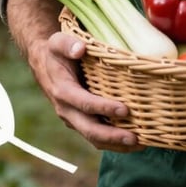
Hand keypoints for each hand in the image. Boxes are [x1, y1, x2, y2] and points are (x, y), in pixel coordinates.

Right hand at [6, 0, 142, 152]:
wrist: (44, 63)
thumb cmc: (55, 51)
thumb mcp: (58, 42)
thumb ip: (68, 44)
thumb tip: (80, 49)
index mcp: (63, 91)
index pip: (85, 103)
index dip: (104, 108)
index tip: (125, 109)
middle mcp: (67, 110)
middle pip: (90, 129)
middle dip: (113, 136)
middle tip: (136, 138)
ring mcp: (74, 118)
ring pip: (94, 138)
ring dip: (116, 144)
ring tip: (141, 144)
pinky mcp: (80, 121)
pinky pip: (96, 136)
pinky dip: (113, 142)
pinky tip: (133, 142)